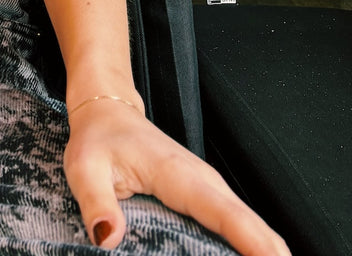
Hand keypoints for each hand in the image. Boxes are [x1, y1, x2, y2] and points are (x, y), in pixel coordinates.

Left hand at [63, 100, 290, 255]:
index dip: (256, 246)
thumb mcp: (84, 167)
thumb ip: (96, 201)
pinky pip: (239, 226)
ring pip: (252, 227)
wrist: (107, 111)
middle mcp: (204, 182)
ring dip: (266, 254)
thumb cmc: (98, 138)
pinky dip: (252, 247)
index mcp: (179, 175)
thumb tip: (108, 238)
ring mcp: (210, 189)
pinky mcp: (207, 198)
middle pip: (253, 227)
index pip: (228, 216)